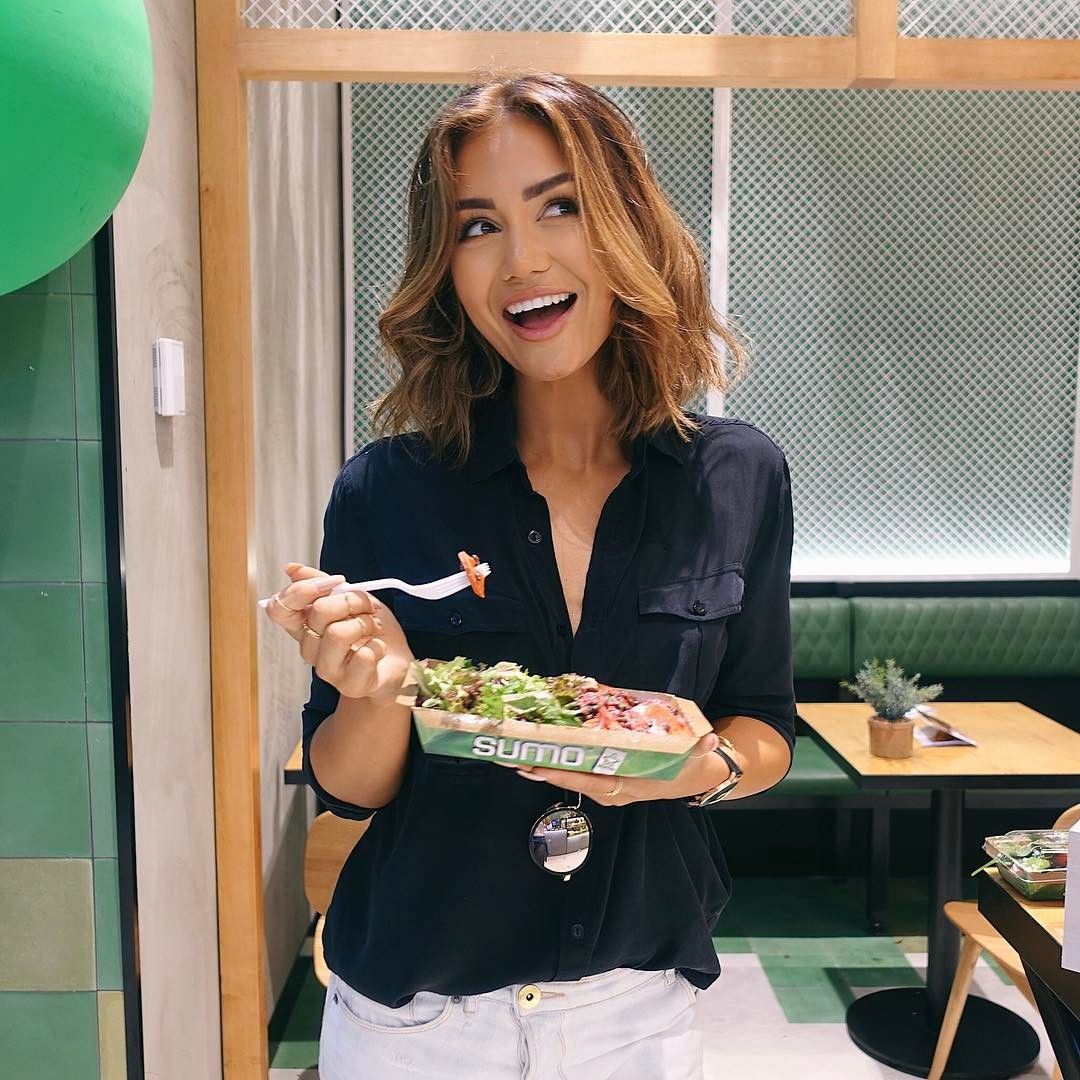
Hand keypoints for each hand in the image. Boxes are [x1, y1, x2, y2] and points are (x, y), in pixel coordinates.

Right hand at [263, 562, 414, 703]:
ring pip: (338, 633)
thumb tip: (291, 569)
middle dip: (352, 600)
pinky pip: (363, 656)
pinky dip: (378, 646)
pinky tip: (378, 649)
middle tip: (366, 608)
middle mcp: (311, 649)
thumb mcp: (351, 598)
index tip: (334, 582)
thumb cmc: (372, 631)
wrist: (396, 662)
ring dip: (365, 623)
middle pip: (319, 612)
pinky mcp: (350, 685)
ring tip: (372, 629)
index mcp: (305, 626)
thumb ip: (322, 584)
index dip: (302, 590)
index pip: (279, 608)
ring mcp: (328, 670)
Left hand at [505, 730, 724, 806]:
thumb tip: (708, 740)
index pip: (592, 781)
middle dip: (542, 769)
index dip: (565, 773)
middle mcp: (612, 788)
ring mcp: (606, 784)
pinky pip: (576, 771)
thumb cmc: (689, 764)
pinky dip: (557, 761)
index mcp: (629, 784)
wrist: (694, 777)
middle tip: (513, 757)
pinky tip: (539, 750)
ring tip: (516, 754)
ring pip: (570, 777)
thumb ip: (701, 747)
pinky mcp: (603, 777)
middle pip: (572, 780)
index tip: (538, 766)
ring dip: (543, 766)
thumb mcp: (697, 756)